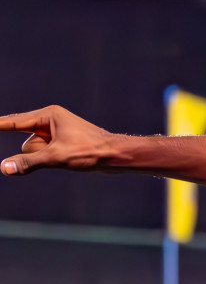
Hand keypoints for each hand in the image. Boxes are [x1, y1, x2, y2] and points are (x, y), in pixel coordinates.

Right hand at [0, 106, 116, 176]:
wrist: (116, 155)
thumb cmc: (90, 151)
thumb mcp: (56, 158)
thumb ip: (28, 162)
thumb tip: (4, 167)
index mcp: (48, 115)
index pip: (13, 122)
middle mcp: (50, 120)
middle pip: (27, 143)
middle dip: (38, 154)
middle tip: (63, 152)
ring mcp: (55, 132)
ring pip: (35, 152)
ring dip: (46, 159)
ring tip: (70, 156)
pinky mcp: (60, 143)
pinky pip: (43, 155)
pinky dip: (50, 160)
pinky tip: (69, 159)